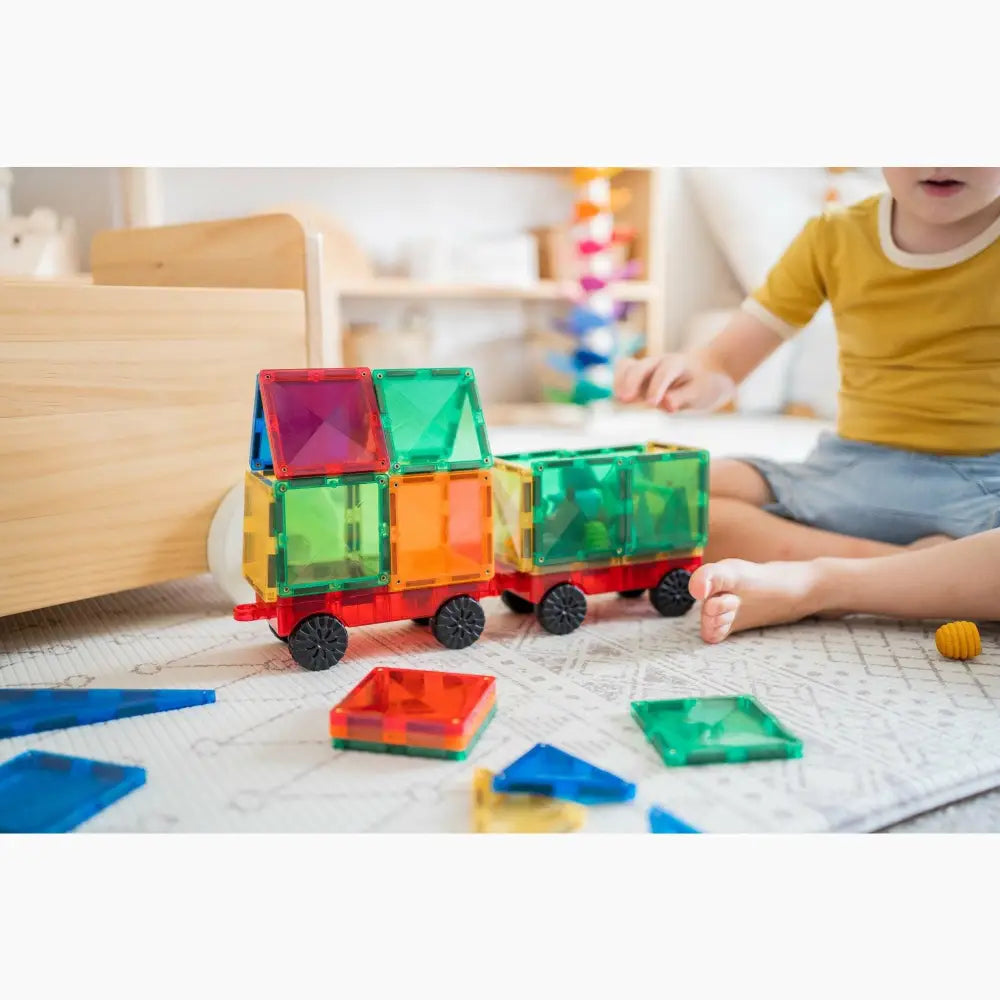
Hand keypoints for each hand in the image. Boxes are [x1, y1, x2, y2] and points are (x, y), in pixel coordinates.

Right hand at [613, 354, 735, 412]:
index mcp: (677, 364)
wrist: (707, 371)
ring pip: (626, 366)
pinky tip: (619, 398)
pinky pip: (622, 372)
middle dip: (631, 382)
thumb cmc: (705, 384)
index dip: (656, 387)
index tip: (651, 404)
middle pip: (640, 366)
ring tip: (620, 399)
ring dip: (620, 381)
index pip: (664, 372)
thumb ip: (682, 398)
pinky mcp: (638, 376)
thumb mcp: (700, 393)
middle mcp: (658, 362)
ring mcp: (647, 368)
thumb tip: (665, 405)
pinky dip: (618, 383)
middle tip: (625, 400)